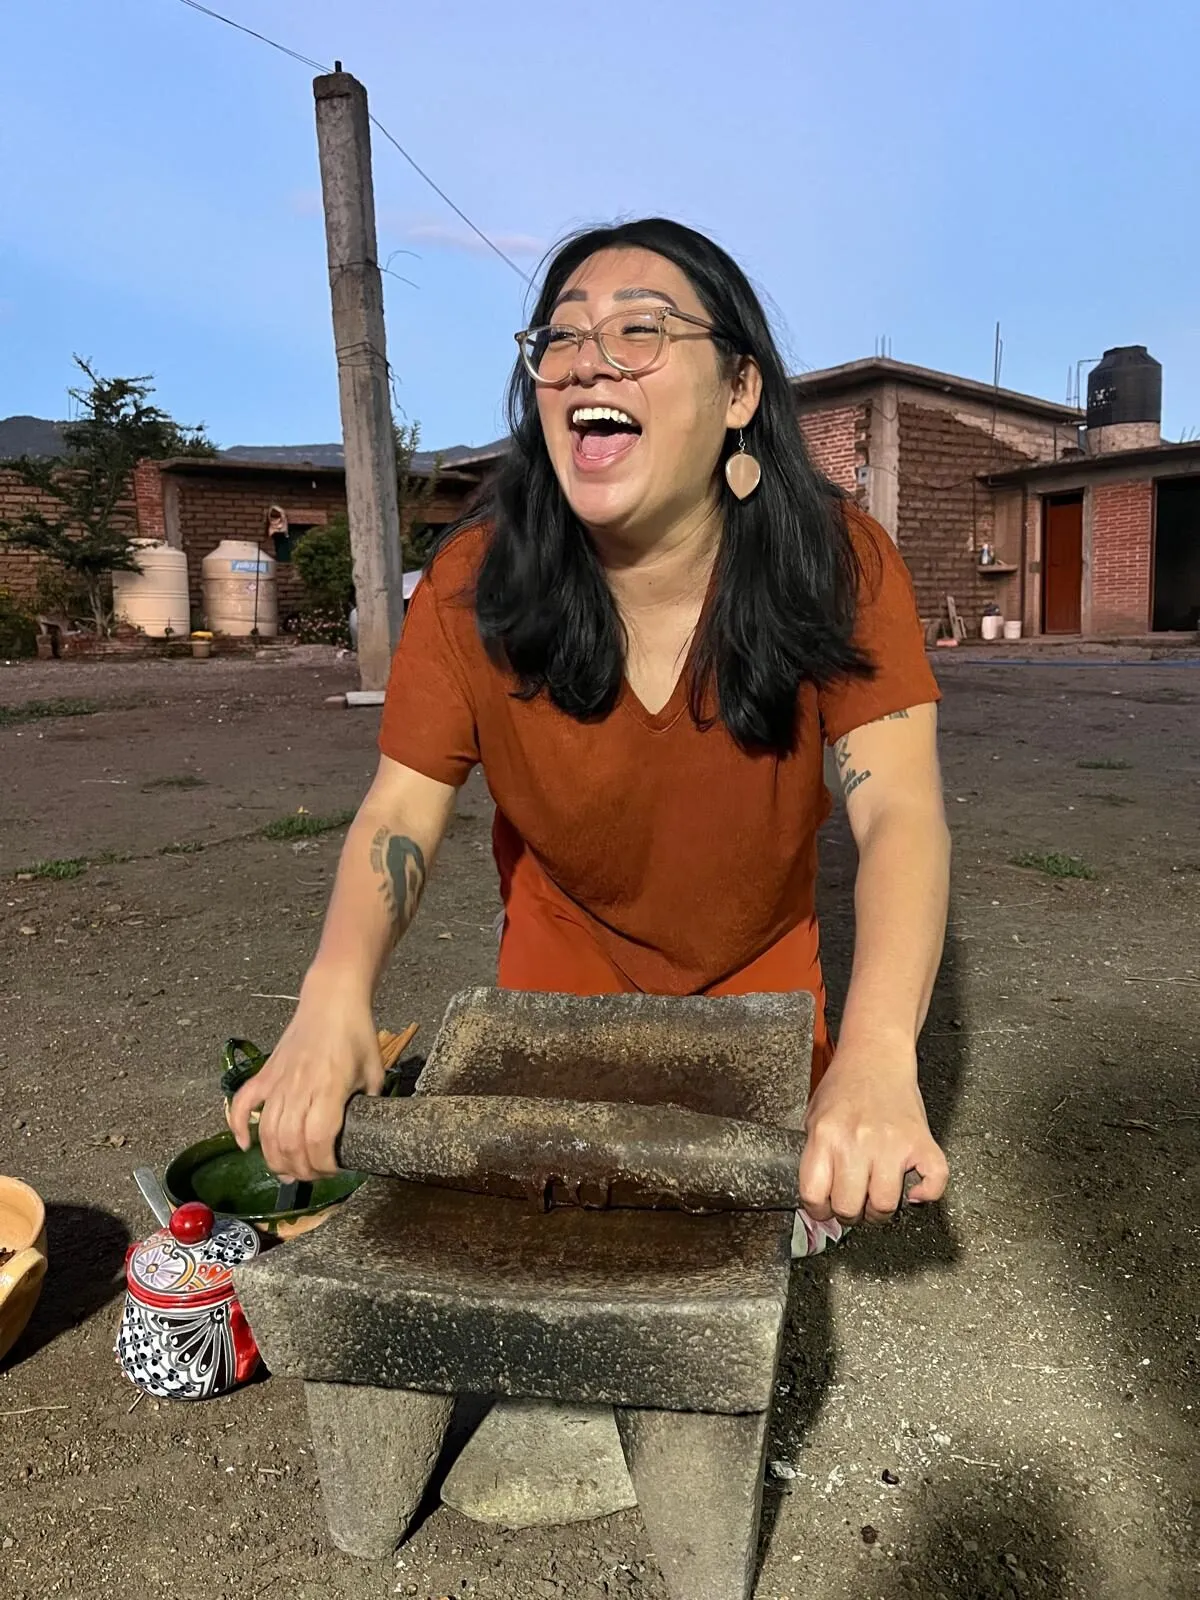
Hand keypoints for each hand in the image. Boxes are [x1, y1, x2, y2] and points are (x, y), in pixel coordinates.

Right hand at [228, 974, 383, 1182]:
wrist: (332, 999)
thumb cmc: (356, 1033)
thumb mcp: (374, 1071)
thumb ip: (370, 1102)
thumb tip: (367, 1129)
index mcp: (329, 1088)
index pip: (318, 1139)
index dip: (323, 1164)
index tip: (334, 1169)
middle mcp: (300, 1088)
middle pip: (289, 1143)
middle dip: (300, 1169)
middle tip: (312, 1176)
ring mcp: (278, 1081)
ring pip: (266, 1131)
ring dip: (274, 1158)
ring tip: (287, 1172)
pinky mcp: (266, 1073)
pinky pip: (243, 1103)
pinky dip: (238, 1126)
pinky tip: (245, 1145)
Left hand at [797, 1040, 947, 1224]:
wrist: (876, 1054)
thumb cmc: (845, 1086)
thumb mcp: (814, 1117)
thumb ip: (814, 1156)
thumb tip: (819, 1200)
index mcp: (826, 1135)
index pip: (814, 1195)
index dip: (818, 1211)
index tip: (825, 1210)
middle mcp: (857, 1141)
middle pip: (849, 1207)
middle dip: (849, 1214)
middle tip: (853, 1205)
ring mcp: (892, 1143)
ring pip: (884, 1204)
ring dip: (880, 1211)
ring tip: (877, 1198)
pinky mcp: (922, 1141)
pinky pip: (933, 1183)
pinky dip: (926, 1194)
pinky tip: (913, 1190)